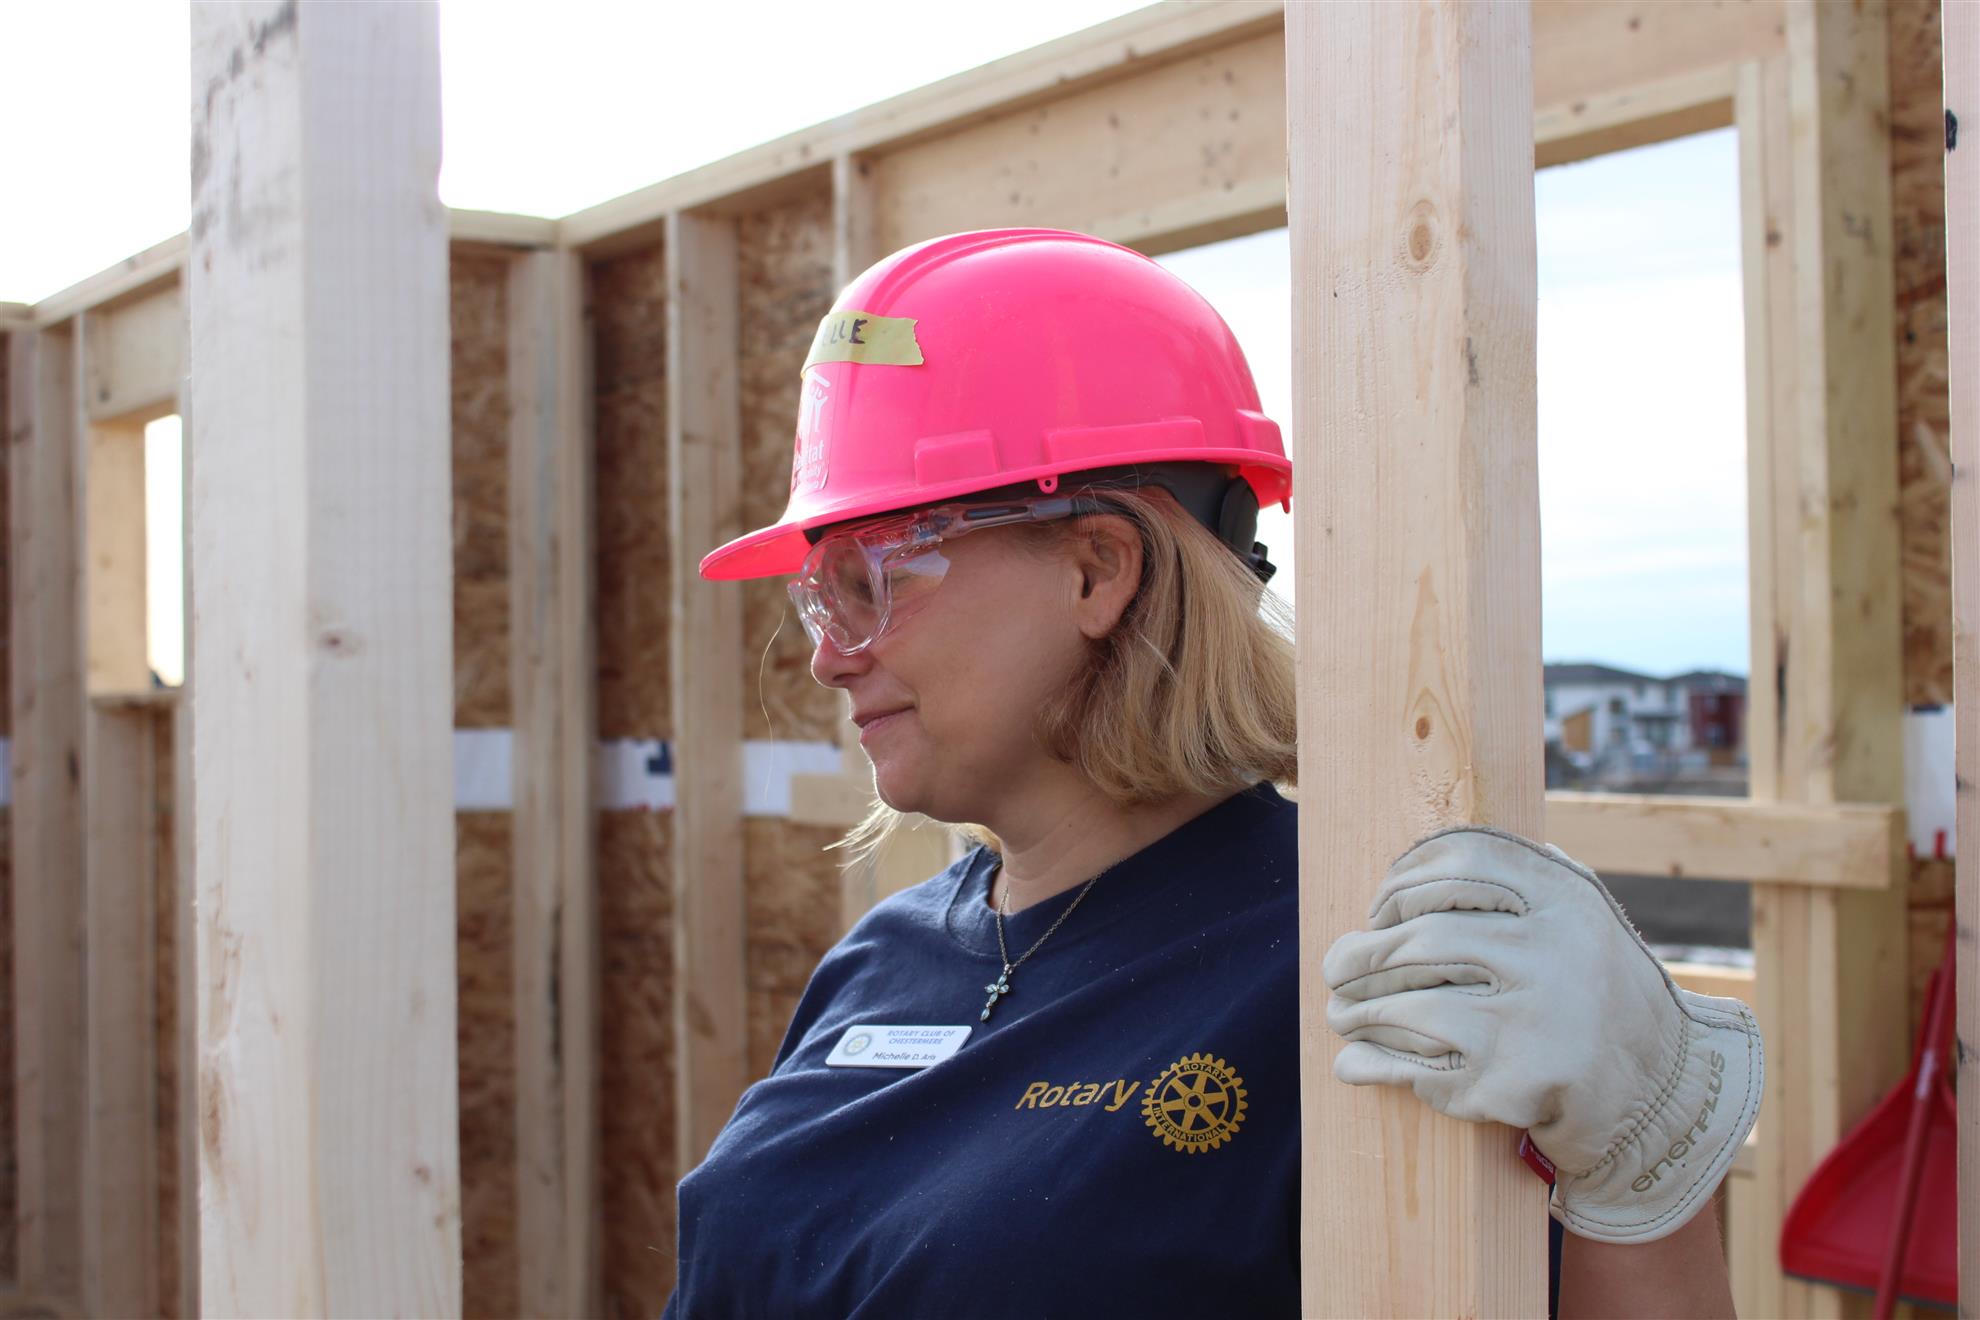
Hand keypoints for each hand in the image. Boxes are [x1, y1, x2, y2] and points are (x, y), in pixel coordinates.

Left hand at [1321, 825, 1762, 1244]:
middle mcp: (1548, 954)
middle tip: (1336, 966)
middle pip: (1420, 939)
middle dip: (1362, 955)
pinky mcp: (1510, 1086)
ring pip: (1407, 1007)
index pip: (1457, 861)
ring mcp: (1529, 1023)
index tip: (1380, 908)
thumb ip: (1516, 876)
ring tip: (1342, 1012)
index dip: (1401, 882)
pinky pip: (1417, 1071)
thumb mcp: (1578, 913)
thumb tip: (1406, 871)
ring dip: (1358, 1011)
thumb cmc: (1595, 987)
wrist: (1663, 1090)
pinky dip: (1373, 1066)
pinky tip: (1353, 1063)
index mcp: (1564, 899)